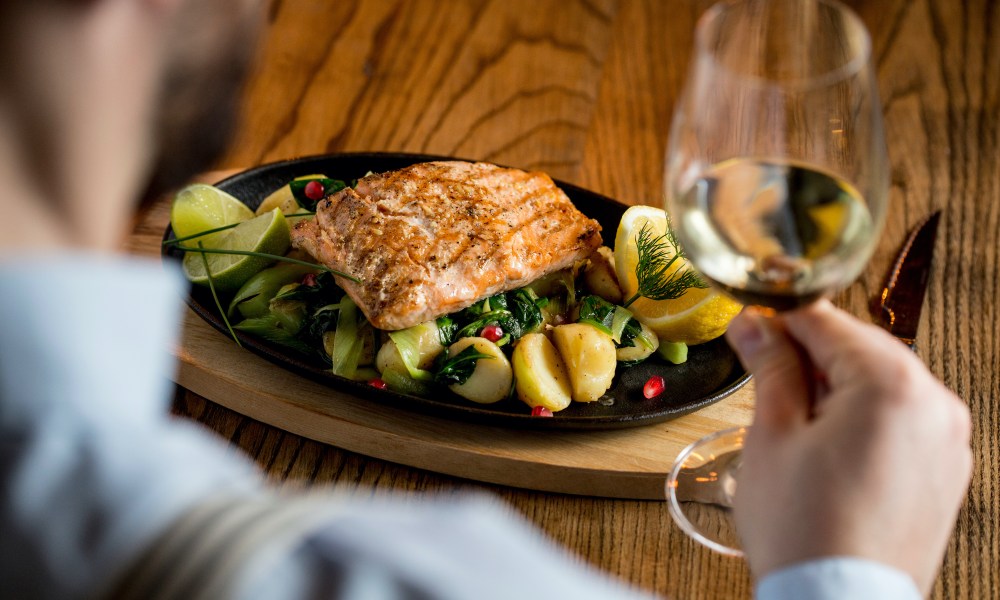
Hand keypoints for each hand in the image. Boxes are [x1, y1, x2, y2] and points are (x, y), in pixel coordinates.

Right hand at [725, 301, 970, 593]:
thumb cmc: (805, 529)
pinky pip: (901, 421)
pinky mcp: (945, 472)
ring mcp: (947, 442)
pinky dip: (863, 418)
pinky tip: (825, 446)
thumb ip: (770, 367)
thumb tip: (754, 326)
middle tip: (761, 369)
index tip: (750, 324)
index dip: (781, 319)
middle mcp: (935, 406)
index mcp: (893, 386)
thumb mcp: (774, 433)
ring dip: (836, 386)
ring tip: (791, 419)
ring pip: (882, 385)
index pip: (828, 323)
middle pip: (861, 350)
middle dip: (810, 354)